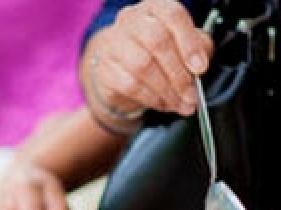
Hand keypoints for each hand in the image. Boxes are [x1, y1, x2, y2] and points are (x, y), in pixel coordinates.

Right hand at [86, 0, 212, 117]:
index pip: (173, 16)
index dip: (189, 44)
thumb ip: (198, 48)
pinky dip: (150, 98)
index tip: (200, 68)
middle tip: (190, 94)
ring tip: (179, 103)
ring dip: (165, 90)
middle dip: (178, 73)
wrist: (124, 68)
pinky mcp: (105, 69)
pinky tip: (162, 104)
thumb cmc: (159, 52)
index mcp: (156, 7)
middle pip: (156, 42)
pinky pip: (129, 86)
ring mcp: (114, 44)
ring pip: (141, 66)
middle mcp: (132, 20)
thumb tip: (199, 68)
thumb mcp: (184, 43)